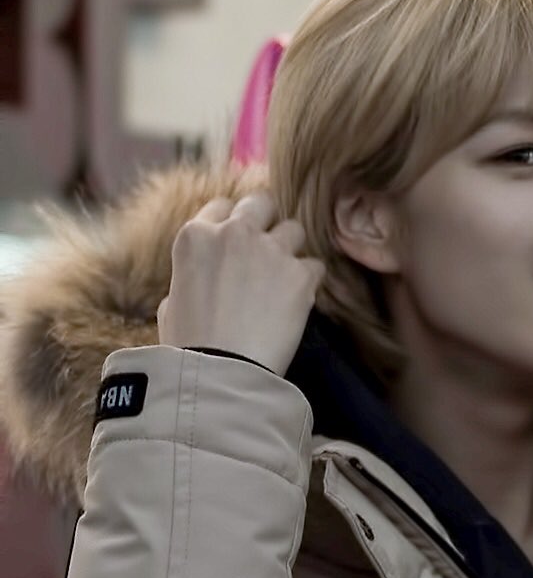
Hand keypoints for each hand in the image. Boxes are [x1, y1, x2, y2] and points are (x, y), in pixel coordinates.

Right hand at [157, 191, 324, 374]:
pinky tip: (299, 301)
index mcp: (196, 237)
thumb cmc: (188, 347)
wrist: (221, 373)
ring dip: (291, 249)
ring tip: (285, 278)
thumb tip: (201, 283)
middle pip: (262, 203)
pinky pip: (315, 266)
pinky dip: (309, 281)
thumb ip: (189, 280)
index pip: (222, 207)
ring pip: (294, 229)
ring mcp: (271, 250)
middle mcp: (234, 233)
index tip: (237, 243)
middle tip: (267, 249)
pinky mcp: (300, 275)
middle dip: (266, 221)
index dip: (232, 224)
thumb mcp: (171, 305)